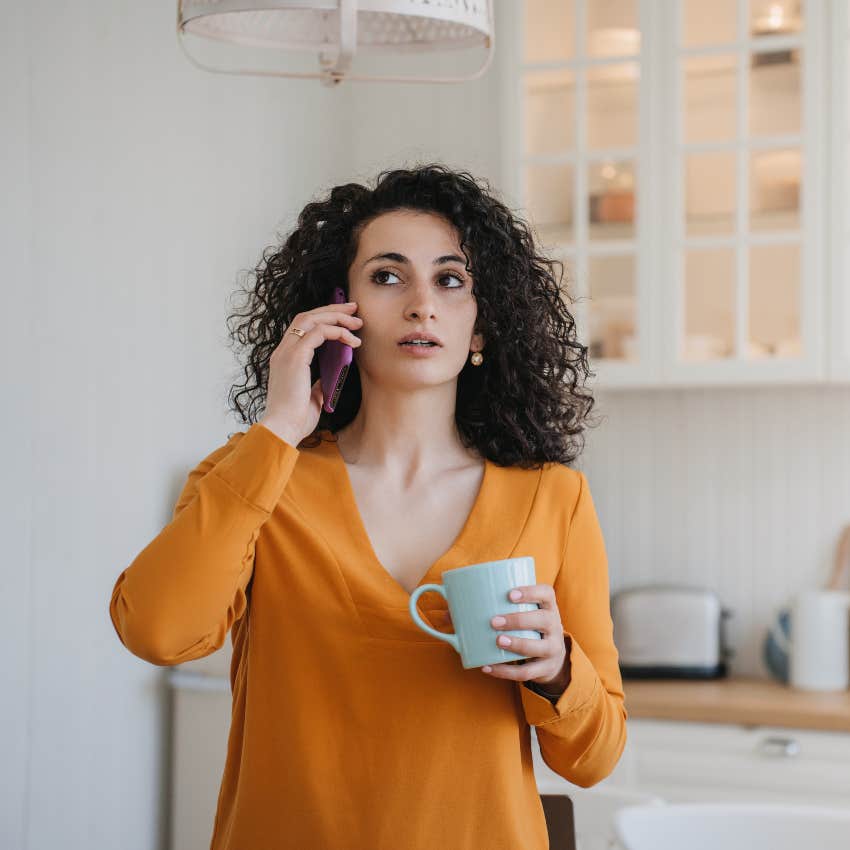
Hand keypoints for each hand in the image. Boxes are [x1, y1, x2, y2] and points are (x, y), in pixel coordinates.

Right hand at [259, 298, 362, 444]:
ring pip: (312, 319)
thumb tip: (329, 379)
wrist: (283, 429)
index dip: (323, 318)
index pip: (302, 327)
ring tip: (357, 323)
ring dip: (336, 317)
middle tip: (354, 310)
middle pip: (307, 316)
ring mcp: (287, 352)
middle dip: (332, 310)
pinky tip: (351, 340)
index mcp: (284, 359)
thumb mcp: (311, 398)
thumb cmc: (295, 420)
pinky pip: (319, 333)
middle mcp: (283, 351)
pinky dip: (336, 332)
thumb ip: (318, 385)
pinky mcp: (295, 357)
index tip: (344, 319)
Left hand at [481, 584, 569, 689]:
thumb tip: (448, 613)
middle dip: (518, 620)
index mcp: (548, 607)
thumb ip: (491, 609)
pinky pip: (527, 672)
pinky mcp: (545, 669)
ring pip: (539, 647)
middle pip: (544, 620)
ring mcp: (553, 649)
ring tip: (497, 641)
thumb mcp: (521, 614)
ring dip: (517, 644)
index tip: (510, 594)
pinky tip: (488, 667)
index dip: (531, 591)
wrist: (552, 658)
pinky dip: (506, 671)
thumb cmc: (528, 628)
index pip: (546, 593)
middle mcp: (555, 626)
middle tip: (494, 621)